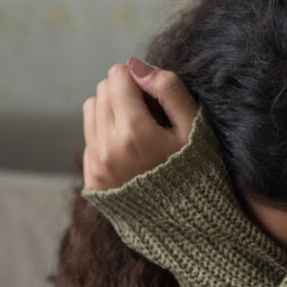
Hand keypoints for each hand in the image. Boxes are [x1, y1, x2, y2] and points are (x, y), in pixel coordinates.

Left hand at [82, 57, 199, 190]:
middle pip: (102, 90)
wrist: (188, 222)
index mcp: (134, 132)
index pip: (117, 75)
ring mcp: (97, 165)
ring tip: (139, 131)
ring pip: (91, 109)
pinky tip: (131, 151)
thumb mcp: (194, 127)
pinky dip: (107, 135)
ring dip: (112, 110)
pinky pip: (89, 137)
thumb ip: (168, 89)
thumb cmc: (196, 170)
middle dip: (124, 92)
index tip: (156, 99)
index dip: (139, 79)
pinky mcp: (92, 178)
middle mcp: (108, 148)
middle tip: (151, 115)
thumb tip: (135, 64)